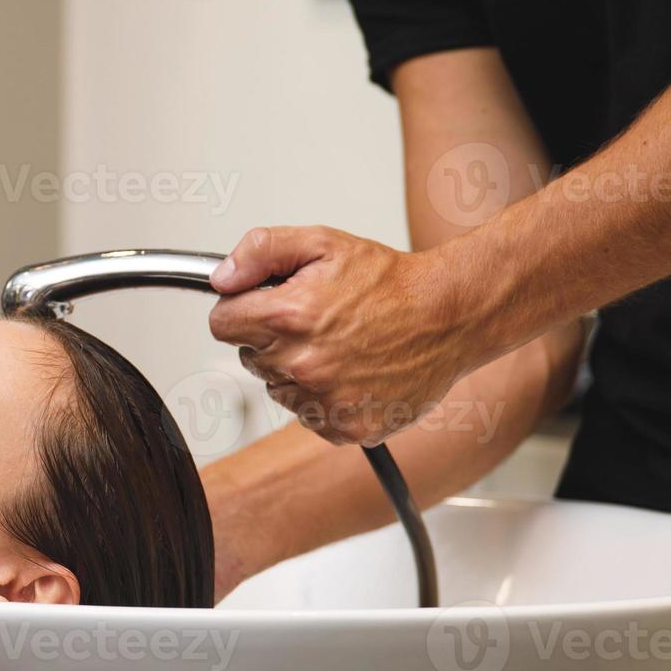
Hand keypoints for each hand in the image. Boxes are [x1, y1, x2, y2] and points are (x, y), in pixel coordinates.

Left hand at [207, 226, 493, 445]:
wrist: (449, 316)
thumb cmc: (390, 282)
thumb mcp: (322, 243)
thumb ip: (261, 251)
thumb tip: (221, 278)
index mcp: (289, 317)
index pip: (221, 324)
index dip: (241, 309)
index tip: (264, 305)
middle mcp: (302, 364)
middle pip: (249, 357)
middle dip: (271, 338)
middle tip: (316, 321)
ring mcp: (324, 401)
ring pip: (277, 388)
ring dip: (296, 370)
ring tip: (339, 345)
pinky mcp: (345, 427)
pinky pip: (308, 416)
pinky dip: (323, 398)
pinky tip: (351, 372)